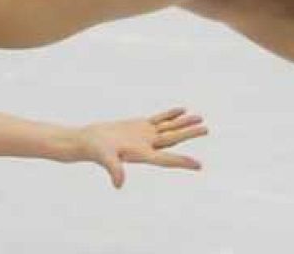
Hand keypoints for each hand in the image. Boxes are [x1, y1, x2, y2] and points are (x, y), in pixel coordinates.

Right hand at [75, 107, 205, 188]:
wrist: (88, 142)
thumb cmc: (95, 150)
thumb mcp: (105, 157)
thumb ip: (114, 169)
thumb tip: (119, 184)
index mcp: (142, 155)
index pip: (166, 159)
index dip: (182, 161)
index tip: (199, 165)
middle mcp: (147, 146)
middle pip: (172, 139)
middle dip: (189, 134)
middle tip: (205, 129)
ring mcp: (145, 136)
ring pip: (169, 128)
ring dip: (183, 123)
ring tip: (200, 118)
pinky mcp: (139, 126)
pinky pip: (159, 119)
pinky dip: (170, 115)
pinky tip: (181, 110)